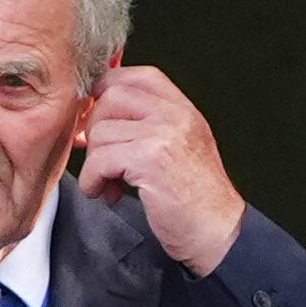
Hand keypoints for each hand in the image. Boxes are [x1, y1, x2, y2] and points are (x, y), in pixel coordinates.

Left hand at [80, 65, 245, 274]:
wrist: (216, 231)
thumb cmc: (190, 197)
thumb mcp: (173, 150)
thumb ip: (143, 128)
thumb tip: (89, 120)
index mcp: (183, 109)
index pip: (137, 75)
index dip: (107, 90)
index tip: (95, 119)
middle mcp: (176, 115)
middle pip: (111, 97)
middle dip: (95, 129)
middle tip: (102, 159)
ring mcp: (165, 134)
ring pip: (101, 131)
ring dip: (94, 163)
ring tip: (109, 183)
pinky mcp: (151, 158)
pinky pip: (100, 159)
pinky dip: (93, 180)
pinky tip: (107, 193)